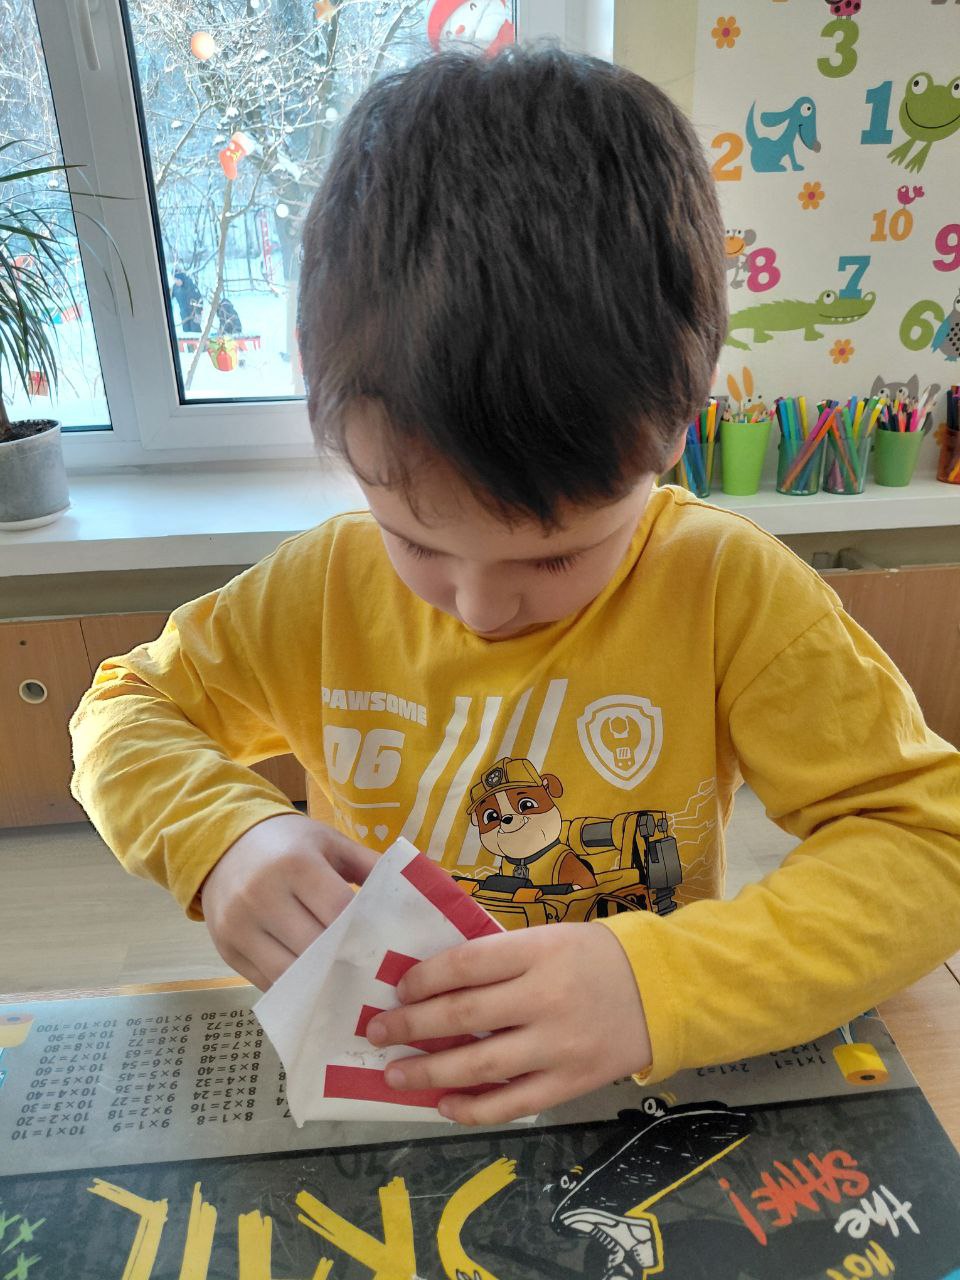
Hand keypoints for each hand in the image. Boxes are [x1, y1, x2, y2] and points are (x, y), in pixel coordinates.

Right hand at [200, 814, 376, 989]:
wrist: (224, 844)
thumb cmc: (287, 843)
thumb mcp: (329, 842)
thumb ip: (369, 866)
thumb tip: (410, 895)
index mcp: (295, 864)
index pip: (338, 911)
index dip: (363, 931)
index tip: (384, 947)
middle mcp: (262, 895)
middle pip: (315, 947)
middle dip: (345, 962)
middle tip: (372, 975)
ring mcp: (239, 926)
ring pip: (290, 972)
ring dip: (321, 983)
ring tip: (347, 985)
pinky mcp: (227, 950)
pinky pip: (267, 982)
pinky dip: (295, 988)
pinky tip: (316, 987)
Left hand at [366, 922, 651, 1124]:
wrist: (661, 990)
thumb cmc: (594, 957)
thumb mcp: (549, 938)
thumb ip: (500, 957)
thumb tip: (436, 979)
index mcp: (538, 952)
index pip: (465, 964)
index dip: (424, 978)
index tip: (398, 987)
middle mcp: (544, 998)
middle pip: (463, 1017)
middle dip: (411, 1026)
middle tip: (378, 1032)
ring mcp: (557, 1045)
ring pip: (480, 1066)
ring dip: (428, 1073)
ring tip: (394, 1075)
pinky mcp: (569, 1083)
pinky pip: (512, 1104)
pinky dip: (472, 1109)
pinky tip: (443, 1105)